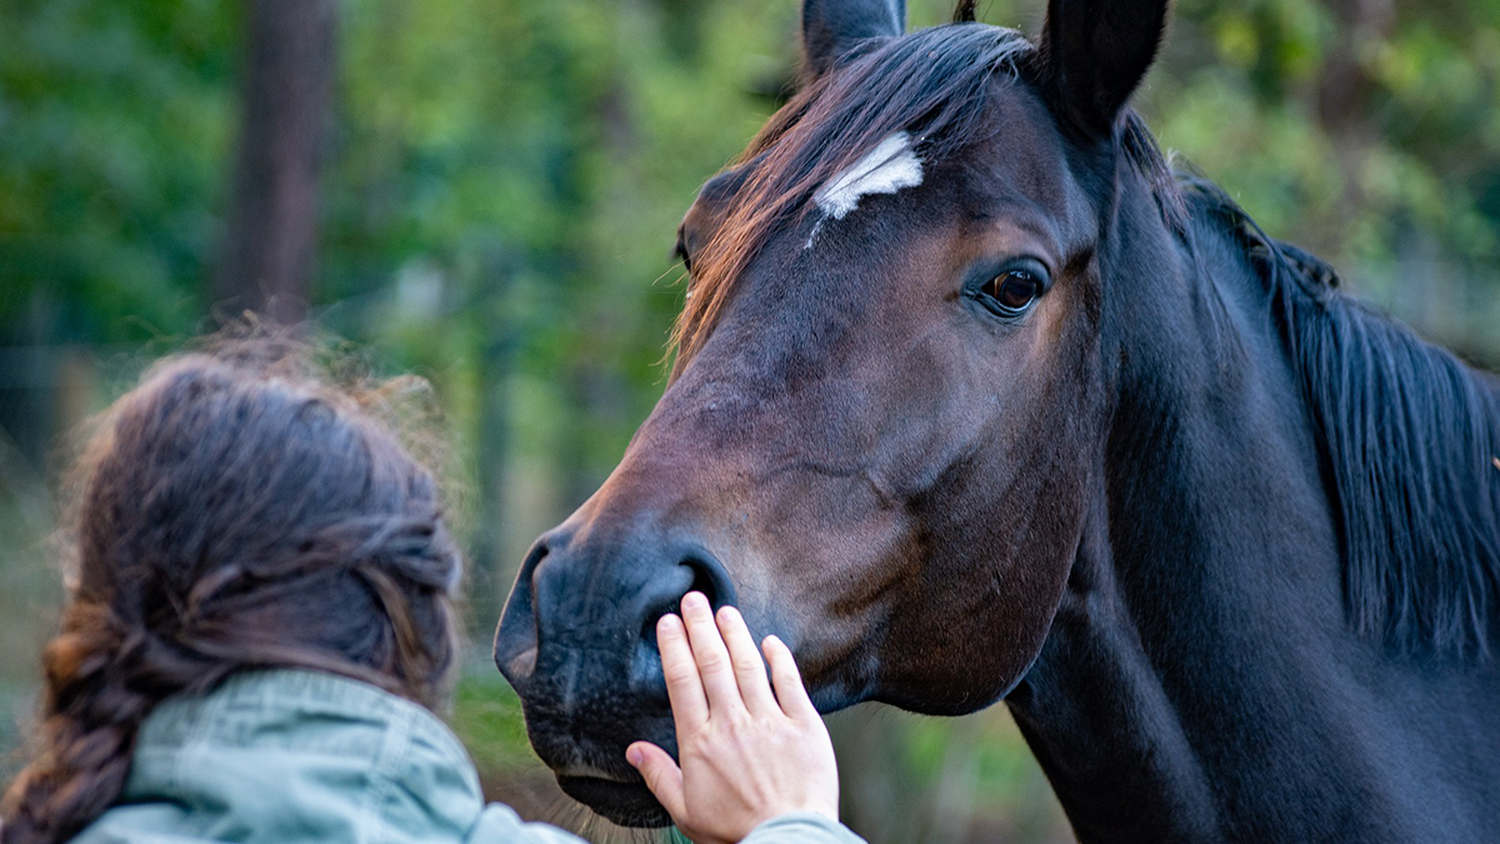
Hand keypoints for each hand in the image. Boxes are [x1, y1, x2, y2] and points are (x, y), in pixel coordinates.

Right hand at [625, 592, 839, 843]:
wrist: (788, 841)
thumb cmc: (735, 832)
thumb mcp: (686, 811)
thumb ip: (659, 775)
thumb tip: (633, 749)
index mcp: (700, 743)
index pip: (683, 682)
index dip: (674, 647)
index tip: (668, 623)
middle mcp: (733, 724)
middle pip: (712, 664)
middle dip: (700, 627)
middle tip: (692, 599)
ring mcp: (770, 722)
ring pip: (748, 666)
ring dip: (735, 634)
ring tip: (724, 610)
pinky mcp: (804, 726)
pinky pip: (790, 683)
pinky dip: (780, 659)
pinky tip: (770, 641)